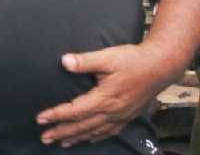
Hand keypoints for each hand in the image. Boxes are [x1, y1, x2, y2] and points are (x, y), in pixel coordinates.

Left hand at [36, 44, 178, 146]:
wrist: (161, 66)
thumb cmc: (133, 60)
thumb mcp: (107, 57)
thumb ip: (84, 61)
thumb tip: (64, 61)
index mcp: (104, 99)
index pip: (75, 111)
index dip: (56, 115)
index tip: (40, 119)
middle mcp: (112, 112)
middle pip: (82, 126)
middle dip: (62, 132)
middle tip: (44, 138)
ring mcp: (121, 116)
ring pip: (95, 131)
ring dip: (76, 137)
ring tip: (61, 143)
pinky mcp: (128, 115)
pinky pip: (109, 131)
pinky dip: (96, 136)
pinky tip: (90, 139)